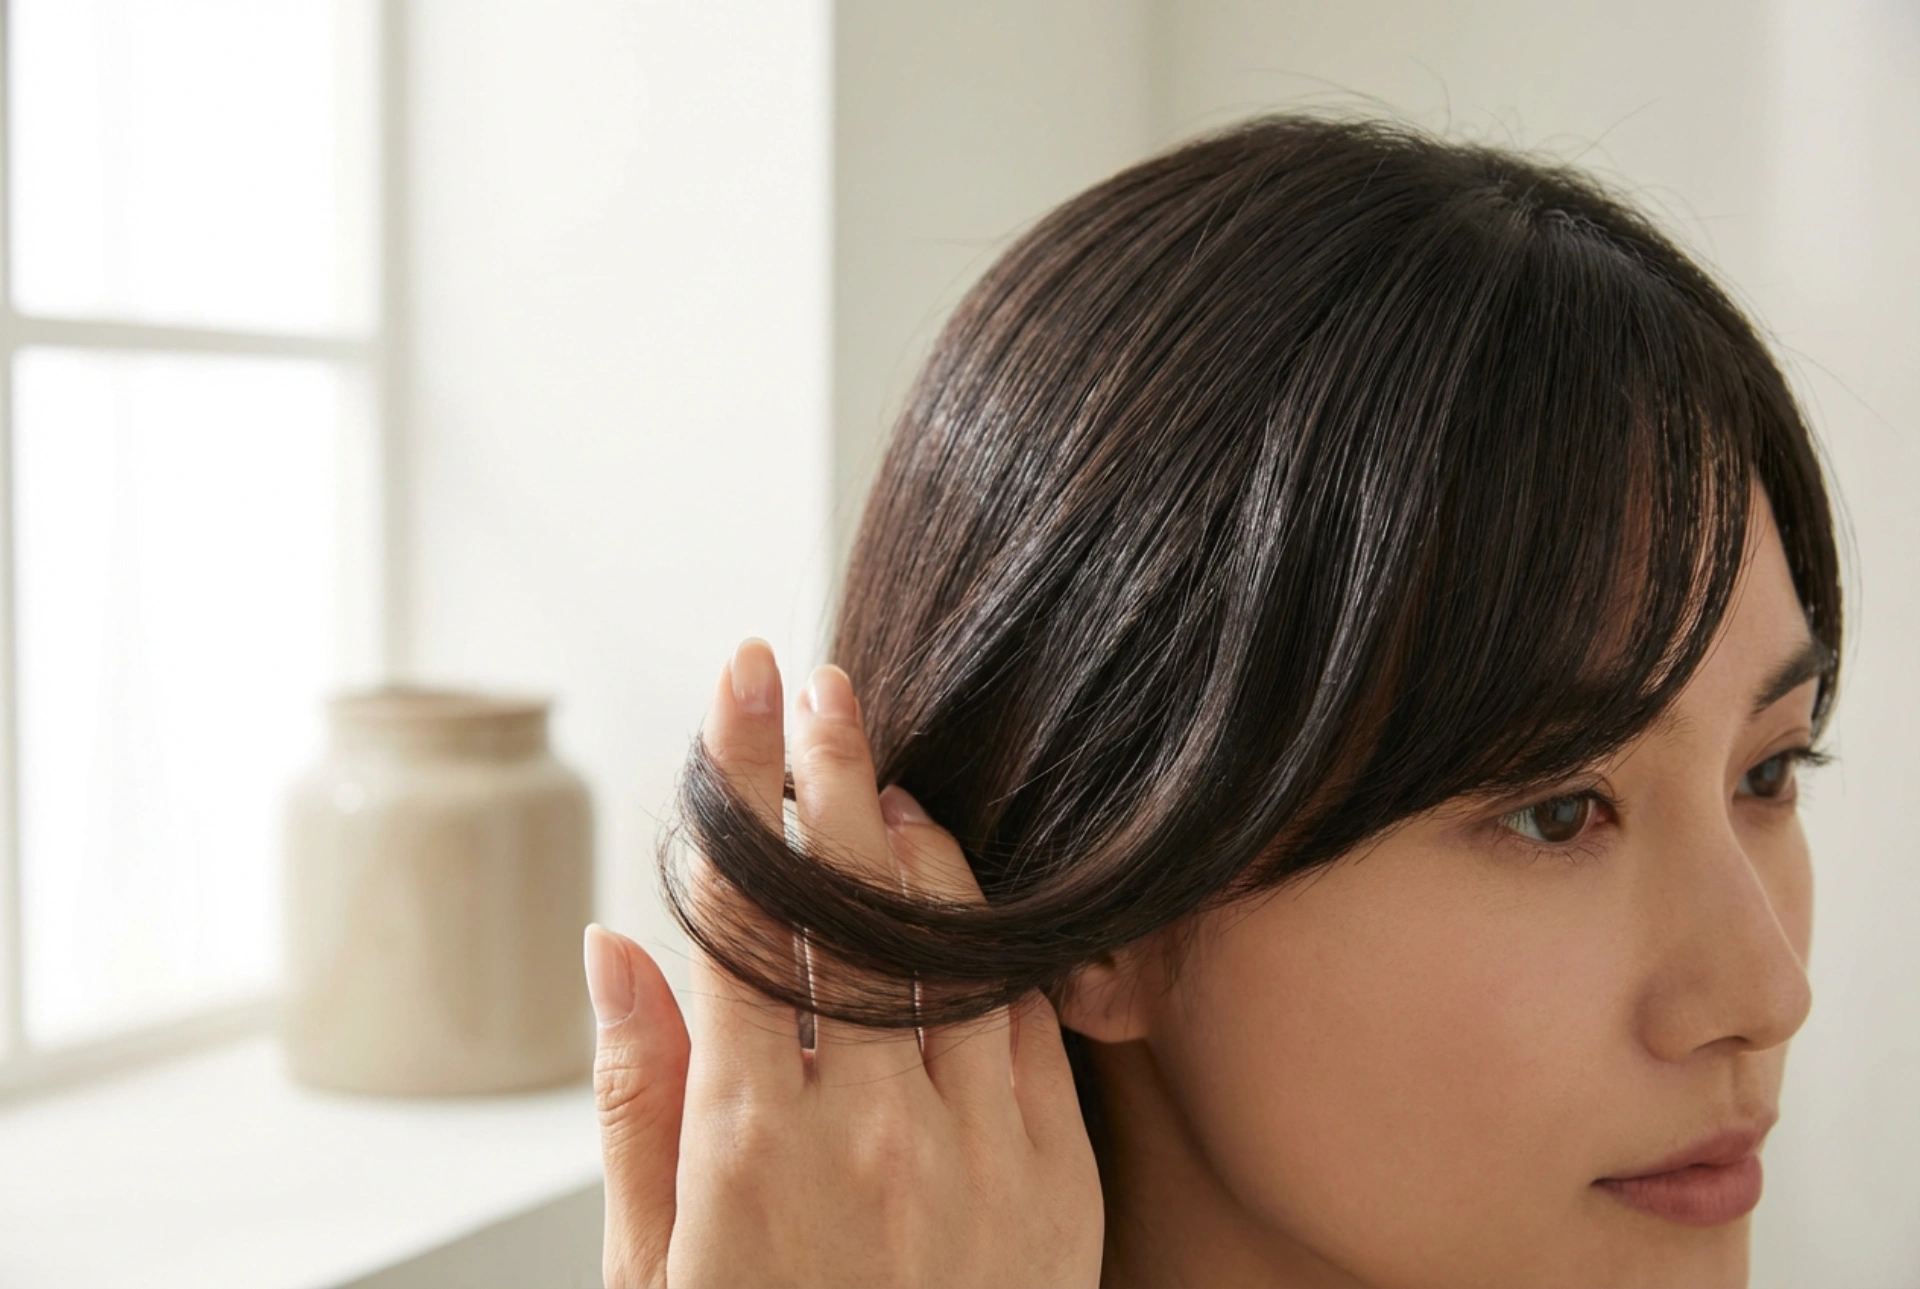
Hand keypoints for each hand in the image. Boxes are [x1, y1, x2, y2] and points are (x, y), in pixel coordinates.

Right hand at [586, 638, 1103, 1288]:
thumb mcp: (650, 1269)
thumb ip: (634, 1100)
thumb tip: (611, 948)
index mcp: (750, 1145)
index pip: (741, 915)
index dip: (735, 785)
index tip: (736, 686)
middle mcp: (870, 1132)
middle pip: (849, 902)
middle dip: (828, 770)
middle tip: (816, 678)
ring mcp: (979, 1153)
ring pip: (947, 940)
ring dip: (911, 838)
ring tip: (878, 770)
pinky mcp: (1057, 1178)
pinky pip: (1027, 1014)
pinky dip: (989, 934)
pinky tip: (958, 886)